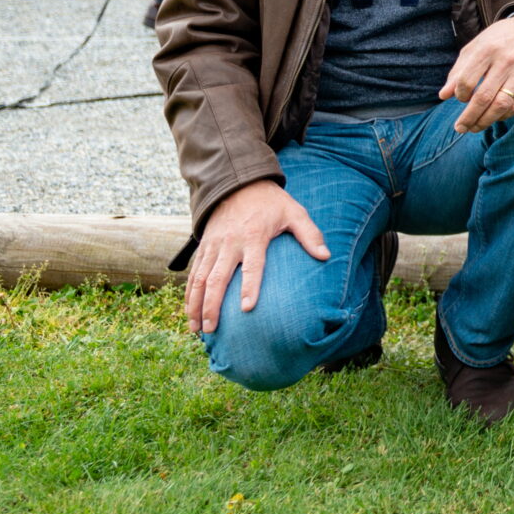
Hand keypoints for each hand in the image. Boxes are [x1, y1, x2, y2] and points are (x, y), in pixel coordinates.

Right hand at [185, 179, 327, 335]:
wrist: (238, 183)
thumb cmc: (270, 202)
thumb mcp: (294, 212)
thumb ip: (309, 234)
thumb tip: (325, 256)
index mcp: (254, 236)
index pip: (252, 266)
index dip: (250, 287)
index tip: (247, 309)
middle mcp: (230, 243)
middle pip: (217, 279)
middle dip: (212, 306)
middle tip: (212, 330)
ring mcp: (213, 246)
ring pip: (199, 279)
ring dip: (195, 305)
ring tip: (196, 329)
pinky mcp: (204, 246)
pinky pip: (193, 273)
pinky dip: (188, 294)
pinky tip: (189, 312)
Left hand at [438, 13, 513, 132]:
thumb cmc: (496, 40)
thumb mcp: (473, 48)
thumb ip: (458, 72)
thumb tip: (443, 96)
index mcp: (487, 50)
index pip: (467, 81)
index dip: (460, 95)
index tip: (459, 98)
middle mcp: (506, 61)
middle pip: (484, 97)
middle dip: (469, 117)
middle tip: (460, 128)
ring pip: (501, 105)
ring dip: (486, 121)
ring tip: (475, 127)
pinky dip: (503, 116)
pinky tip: (494, 117)